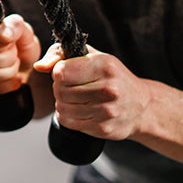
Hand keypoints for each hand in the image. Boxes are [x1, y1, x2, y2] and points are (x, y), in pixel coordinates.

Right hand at [0, 13, 39, 95]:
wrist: (23, 61)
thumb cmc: (20, 42)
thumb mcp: (24, 30)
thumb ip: (15, 26)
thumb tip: (1, 34)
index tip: (8, 42)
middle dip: (9, 59)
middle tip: (14, 53)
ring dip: (9, 71)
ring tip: (12, 63)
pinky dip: (7, 84)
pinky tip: (11, 76)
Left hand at [37, 44, 155, 140]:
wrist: (142, 106)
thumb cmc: (114, 78)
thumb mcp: (94, 58)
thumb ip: (62, 55)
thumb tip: (40, 66)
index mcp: (105, 66)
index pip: (61, 72)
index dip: (59, 73)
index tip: (69, 74)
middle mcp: (108, 88)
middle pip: (59, 91)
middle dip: (61, 89)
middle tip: (75, 88)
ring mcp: (106, 110)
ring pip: (62, 108)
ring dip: (64, 104)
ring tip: (79, 100)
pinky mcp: (102, 127)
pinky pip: (68, 122)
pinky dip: (69, 117)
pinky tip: (82, 111)